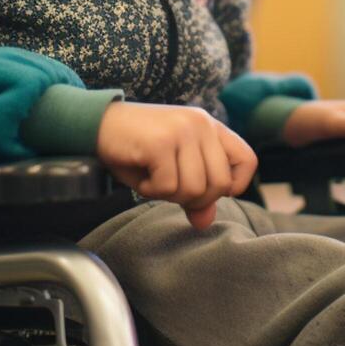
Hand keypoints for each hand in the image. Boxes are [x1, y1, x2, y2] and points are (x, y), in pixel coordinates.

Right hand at [96, 102, 257, 229]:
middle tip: (167, 184)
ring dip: (169, 194)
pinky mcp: (162, 142)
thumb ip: (194, 192)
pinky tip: (141, 173)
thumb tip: (205, 222)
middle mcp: (202, 124)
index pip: (248, 161)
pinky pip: (168, 187)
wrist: (96, 124)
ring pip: (194, 189)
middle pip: (220, 184)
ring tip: (152, 176)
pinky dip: (151, 190)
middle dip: (192, 197)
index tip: (203, 189)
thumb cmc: (136, 148)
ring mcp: (183, 131)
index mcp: (210, 127)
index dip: (231, 185)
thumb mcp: (171, 169)